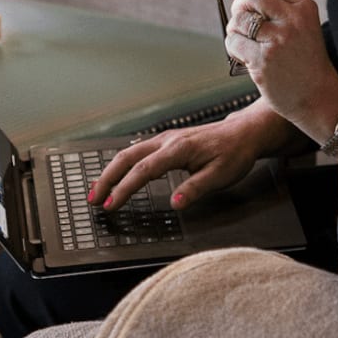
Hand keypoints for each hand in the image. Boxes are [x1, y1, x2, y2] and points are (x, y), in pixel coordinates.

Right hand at [87, 104, 288, 211]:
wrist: (244, 133)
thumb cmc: (234, 153)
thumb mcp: (221, 176)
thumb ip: (196, 189)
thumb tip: (175, 204)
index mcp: (178, 149)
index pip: (143, 170)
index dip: (124, 188)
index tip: (111, 204)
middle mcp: (167, 141)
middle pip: (127, 158)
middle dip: (106, 179)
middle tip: (93, 199)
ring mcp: (165, 139)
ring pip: (129, 153)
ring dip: (111, 172)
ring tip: (97, 191)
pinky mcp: (167, 142)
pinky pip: (137, 152)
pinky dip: (122, 165)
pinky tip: (116, 176)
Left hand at [226, 0, 337, 141]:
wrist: (318, 97)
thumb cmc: (305, 61)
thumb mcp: (302, 26)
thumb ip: (279, 7)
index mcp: (304, 7)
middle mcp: (293, 20)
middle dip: (237, 5)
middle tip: (239, 19)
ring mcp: (278, 41)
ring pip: (238, 20)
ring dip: (234, 30)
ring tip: (246, 43)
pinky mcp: (263, 61)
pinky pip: (233, 43)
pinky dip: (233, 49)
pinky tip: (246, 58)